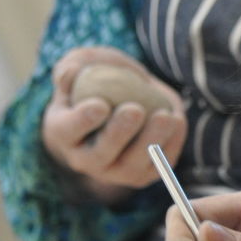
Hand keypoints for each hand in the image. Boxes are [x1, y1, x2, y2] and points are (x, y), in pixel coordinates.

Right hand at [41, 45, 185, 202]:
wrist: (123, 100)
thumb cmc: (96, 80)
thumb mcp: (81, 66)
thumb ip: (71, 67)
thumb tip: (70, 72)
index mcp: (63, 132)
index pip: (68, 130)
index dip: (82, 120)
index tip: (101, 104)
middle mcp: (86, 159)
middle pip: (101, 154)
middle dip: (118, 134)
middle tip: (134, 110)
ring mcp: (115, 171)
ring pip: (132, 166)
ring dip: (150, 142)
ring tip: (165, 116)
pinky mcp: (143, 175)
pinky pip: (158, 165)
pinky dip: (171, 144)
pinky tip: (178, 120)